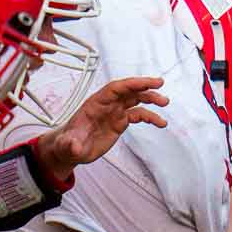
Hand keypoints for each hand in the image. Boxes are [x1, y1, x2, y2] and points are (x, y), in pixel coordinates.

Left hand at [35, 76, 170, 179]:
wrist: (69, 149)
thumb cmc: (67, 143)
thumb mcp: (67, 145)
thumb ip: (70, 144)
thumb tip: (74, 146)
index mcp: (95, 103)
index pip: (115, 88)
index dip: (131, 84)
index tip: (146, 82)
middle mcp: (107, 105)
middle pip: (128, 90)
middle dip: (144, 86)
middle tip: (160, 85)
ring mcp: (114, 112)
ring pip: (135, 100)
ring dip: (150, 99)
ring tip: (165, 103)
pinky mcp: (120, 122)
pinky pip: (138, 115)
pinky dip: (150, 117)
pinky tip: (160, 122)